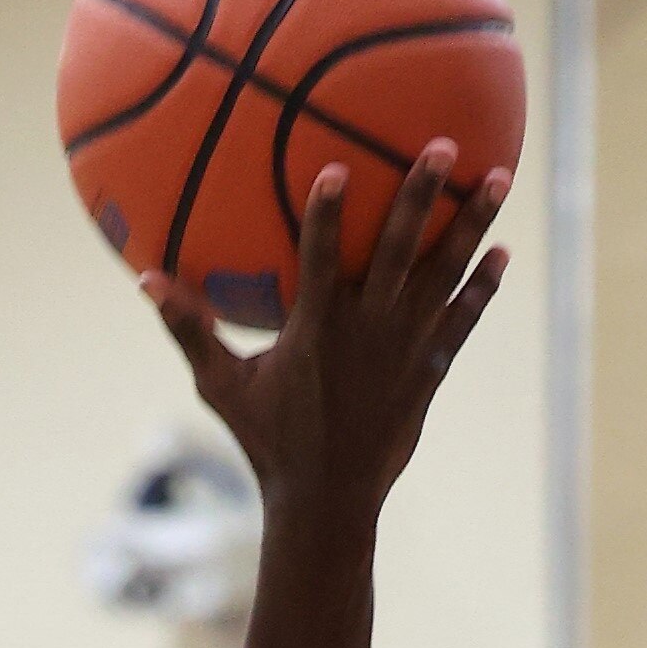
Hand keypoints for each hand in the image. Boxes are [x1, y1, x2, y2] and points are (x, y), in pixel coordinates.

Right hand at [146, 145, 508, 516]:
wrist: (327, 502)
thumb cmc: (268, 441)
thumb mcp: (221, 387)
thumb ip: (189, 328)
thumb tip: (143, 279)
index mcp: (316, 329)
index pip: (319, 257)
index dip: (326, 212)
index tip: (336, 164)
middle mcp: (367, 331)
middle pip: (398, 250)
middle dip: (422, 194)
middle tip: (445, 145)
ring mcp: (404, 350)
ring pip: (443, 275)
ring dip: (471, 225)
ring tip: (500, 177)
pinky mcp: (427, 372)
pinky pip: (461, 321)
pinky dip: (482, 289)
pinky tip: (503, 254)